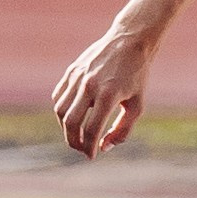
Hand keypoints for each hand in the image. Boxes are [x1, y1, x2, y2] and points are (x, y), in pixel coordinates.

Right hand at [52, 29, 152, 157]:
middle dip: (73, 141)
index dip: (89, 147)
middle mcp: (89, 85)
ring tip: (77, 134)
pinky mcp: (71, 71)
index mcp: (108, 95)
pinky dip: (62, 110)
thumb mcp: (137, 106)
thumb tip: (103, 148)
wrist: (129, 41)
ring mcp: (77, 77)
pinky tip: (73, 116)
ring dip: (65, 127)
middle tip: (81, 148)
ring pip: (60, 110)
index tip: (91, 156)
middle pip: (70, 122)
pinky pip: (59, 96)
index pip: (91, 130)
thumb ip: (122, 130)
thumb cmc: (137, 76)